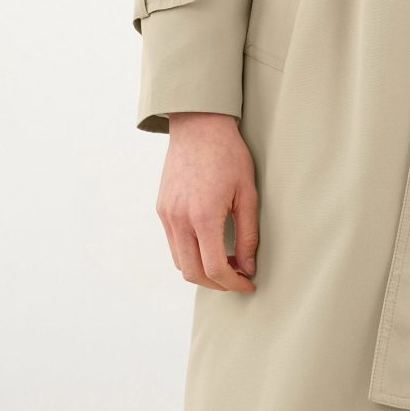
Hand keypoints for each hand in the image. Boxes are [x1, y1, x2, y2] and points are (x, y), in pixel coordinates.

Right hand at [158, 112, 258, 290]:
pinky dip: (191, 255)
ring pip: (180, 262)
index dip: (233, 283)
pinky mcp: (161, 209)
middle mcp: (179, 219)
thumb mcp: (247, 193)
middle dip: (218, 284)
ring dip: (203, 271)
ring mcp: (167, 215)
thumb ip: (248, 234)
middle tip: (238, 278)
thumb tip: (248, 267)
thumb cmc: (228, 155)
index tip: (248, 283)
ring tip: (226, 261)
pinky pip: (173, 245)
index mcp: (203, 216)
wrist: (198, 126)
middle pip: (193, 273)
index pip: (214, 268)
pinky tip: (210, 245)